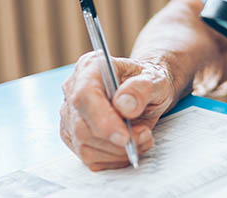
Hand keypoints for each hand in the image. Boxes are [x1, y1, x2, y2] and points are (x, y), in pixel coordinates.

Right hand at [60, 51, 175, 170]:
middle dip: (116, 141)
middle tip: (145, 136)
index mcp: (90, 67)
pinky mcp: (74, 136)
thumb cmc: (148, 82)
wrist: (145, 91)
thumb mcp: (156, 78)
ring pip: (85, 146)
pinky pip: (89, 157)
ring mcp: (70, 115)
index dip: (102, 120)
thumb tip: (125, 105)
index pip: (84, 95)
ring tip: (142, 138)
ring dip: (118, 152)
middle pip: (82, 127)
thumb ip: (143, 88)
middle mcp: (73, 90)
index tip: (125, 137)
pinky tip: (129, 147)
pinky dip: (113, 159)